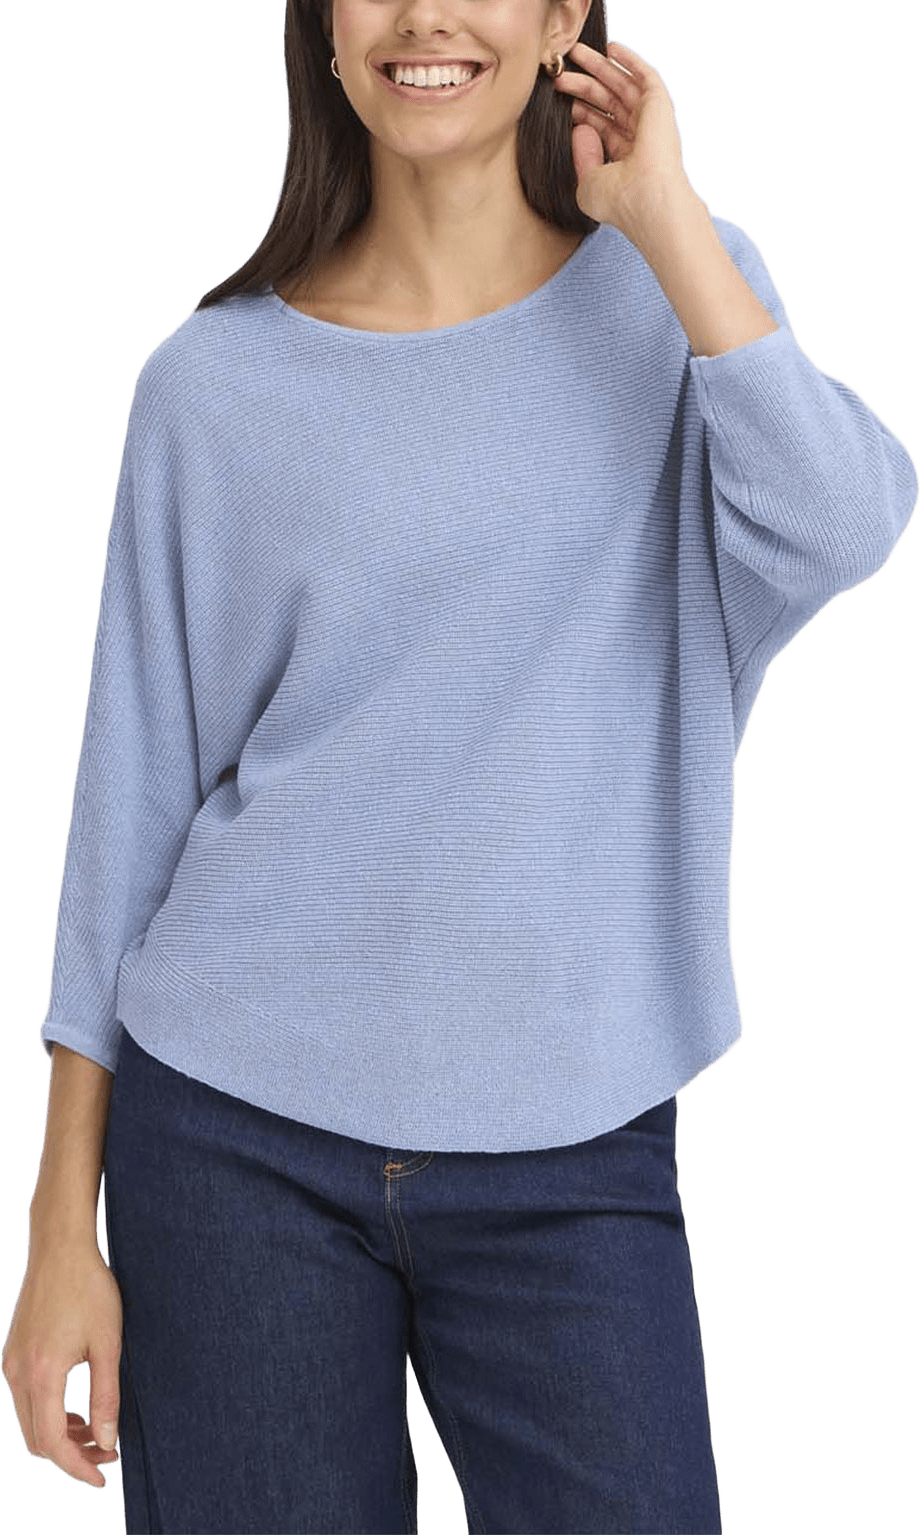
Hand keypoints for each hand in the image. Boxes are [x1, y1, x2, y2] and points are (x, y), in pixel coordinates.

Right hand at [2, 1243, 122, 1489]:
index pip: (53, 1444)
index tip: (104, 1477)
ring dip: (59, 1436)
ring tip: (96, 1434)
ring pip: (28, 1422)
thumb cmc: (90, 1288)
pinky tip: (75, 1409)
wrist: (60, 1247)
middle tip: (107, 1454)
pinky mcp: (11, 1352)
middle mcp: (17, 1373)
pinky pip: (25, 1400)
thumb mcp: (108, 1343)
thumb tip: (107, 1442)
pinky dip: (48, 1414)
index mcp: (42, 1375)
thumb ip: (107, 1396)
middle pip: (36, 1441)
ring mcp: (10, 1363)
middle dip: (70, 1456)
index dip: (77, 1468)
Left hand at [552, 37, 696, 233]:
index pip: (601, 125)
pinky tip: (611, 47)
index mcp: (625, 157)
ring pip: (622, 85)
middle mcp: (640, 137)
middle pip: (608, 101)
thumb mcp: (588, 182)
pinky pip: (645, 75)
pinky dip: (629, 60)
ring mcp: (651, 120)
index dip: (580, 109)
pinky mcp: (659, 105)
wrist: (646, 200)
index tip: (558, 96)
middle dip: (584, 83)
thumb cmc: (619, 202)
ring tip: (575, 51)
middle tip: (560, 68)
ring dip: (600, 66)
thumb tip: (579, 126)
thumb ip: (582, 156)